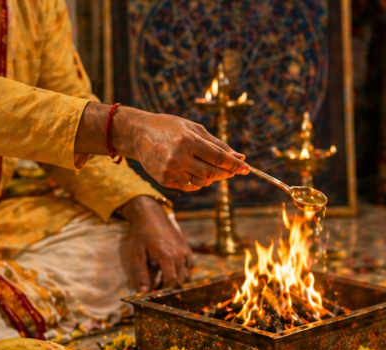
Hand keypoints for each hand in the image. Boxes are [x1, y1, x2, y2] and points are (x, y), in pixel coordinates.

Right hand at [112, 110, 248, 190]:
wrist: (138, 134)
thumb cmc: (170, 128)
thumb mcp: (194, 128)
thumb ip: (217, 144)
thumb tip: (239, 157)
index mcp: (187, 141)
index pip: (218, 157)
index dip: (234, 164)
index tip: (247, 168)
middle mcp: (178, 157)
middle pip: (212, 173)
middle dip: (226, 173)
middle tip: (234, 170)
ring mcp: (170, 171)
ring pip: (202, 182)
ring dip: (212, 178)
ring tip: (210, 166)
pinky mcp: (165, 180)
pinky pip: (190, 186)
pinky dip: (197, 180)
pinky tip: (194, 169)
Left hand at [118, 196, 192, 291]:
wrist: (151, 215)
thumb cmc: (141, 234)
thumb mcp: (136, 254)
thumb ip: (141, 274)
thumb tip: (143, 292)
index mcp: (167, 256)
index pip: (172, 282)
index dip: (164, 291)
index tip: (155, 294)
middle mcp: (179, 254)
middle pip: (180, 281)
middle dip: (169, 288)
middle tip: (155, 289)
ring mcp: (185, 251)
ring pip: (187, 276)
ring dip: (176, 282)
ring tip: (160, 281)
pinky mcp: (187, 249)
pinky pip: (188, 267)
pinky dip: (181, 273)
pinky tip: (168, 271)